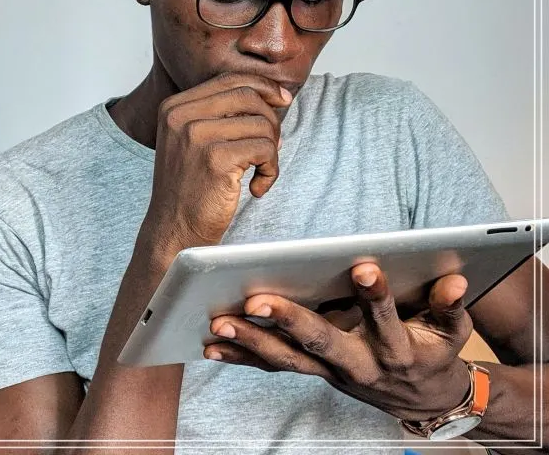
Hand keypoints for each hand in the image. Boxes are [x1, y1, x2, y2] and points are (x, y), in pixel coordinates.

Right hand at [146, 73, 291, 253]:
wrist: (173, 232)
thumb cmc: (191, 188)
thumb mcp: (195, 140)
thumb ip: (222, 113)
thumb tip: (274, 93)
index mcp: (175, 106)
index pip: (230, 79)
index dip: (263, 86)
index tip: (283, 100)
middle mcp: (181, 116)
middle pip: (248, 95)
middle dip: (271, 120)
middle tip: (271, 148)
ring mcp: (196, 136)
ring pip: (261, 123)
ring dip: (271, 151)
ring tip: (260, 172)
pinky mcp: (215, 159)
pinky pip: (264, 149)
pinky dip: (270, 170)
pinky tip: (257, 188)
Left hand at [205, 264, 473, 421]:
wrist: (423, 398)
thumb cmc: (434, 353)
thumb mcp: (452, 333)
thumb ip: (450, 306)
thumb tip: (454, 280)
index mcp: (395, 349)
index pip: (386, 319)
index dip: (377, 296)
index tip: (365, 267)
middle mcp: (358, 363)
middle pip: (321, 342)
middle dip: (289, 321)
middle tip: (258, 301)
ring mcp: (331, 371)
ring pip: (288, 359)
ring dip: (252, 342)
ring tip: (219, 323)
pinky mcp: (314, 372)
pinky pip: (274, 367)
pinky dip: (243, 356)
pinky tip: (212, 345)